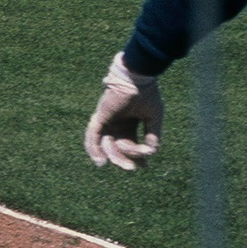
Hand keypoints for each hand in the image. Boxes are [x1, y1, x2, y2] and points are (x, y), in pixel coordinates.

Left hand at [84, 52, 162, 169]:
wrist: (138, 79)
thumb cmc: (147, 94)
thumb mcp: (153, 119)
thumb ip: (152, 136)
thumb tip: (150, 153)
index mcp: (129, 123)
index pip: (129, 144)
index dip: (136, 157)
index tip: (145, 166)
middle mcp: (116, 123)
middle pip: (116, 147)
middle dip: (125, 159)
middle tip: (133, 168)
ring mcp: (107, 120)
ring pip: (105, 144)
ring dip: (114, 157)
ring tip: (125, 166)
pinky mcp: (100, 117)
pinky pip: (93, 135)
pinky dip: (94, 148)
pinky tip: (100, 161)